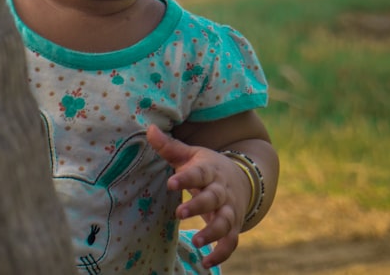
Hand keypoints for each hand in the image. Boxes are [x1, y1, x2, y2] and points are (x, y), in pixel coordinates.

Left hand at [146, 124, 250, 267]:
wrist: (241, 178)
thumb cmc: (207, 167)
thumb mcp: (191, 155)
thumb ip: (170, 146)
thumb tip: (148, 128)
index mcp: (210, 170)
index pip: (198, 172)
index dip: (185, 177)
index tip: (171, 183)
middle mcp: (221, 191)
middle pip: (213, 198)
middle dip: (198, 206)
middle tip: (180, 213)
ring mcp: (230, 210)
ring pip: (225, 222)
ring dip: (211, 232)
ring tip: (196, 242)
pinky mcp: (233, 227)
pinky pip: (230, 242)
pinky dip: (221, 253)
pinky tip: (206, 263)